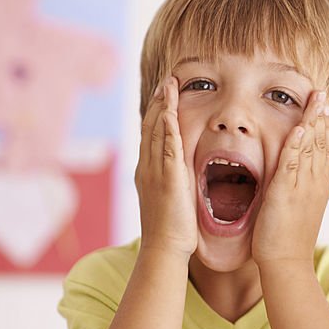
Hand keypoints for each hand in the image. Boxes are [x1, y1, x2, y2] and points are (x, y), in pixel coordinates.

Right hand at [135, 77, 196, 256]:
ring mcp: (155, 172)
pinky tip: (172, 112)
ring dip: (164, 106)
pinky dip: (169, 128)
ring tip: (170, 84)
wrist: (164, 249)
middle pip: (150, 126)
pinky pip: (167, 148)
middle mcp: (147, 167)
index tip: (165, 92)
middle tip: (167, 79)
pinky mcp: (168, 179)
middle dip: (159, 101)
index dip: (157, 111)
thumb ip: (173, 181)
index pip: (151, 134)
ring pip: (157, 132)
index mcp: (148, 171)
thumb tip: (181, 173)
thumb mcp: (170, 198)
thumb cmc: (171, 229)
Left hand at [252, 91, 328, 266]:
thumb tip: (298, 177)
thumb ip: (300, 189)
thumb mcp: (300, 208)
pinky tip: (298, 128)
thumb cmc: (288, 238)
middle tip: (323, 93)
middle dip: (322, 117)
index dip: (325, 126)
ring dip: (312, 123)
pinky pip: (292, 165)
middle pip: (321, 144)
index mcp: (318, 186)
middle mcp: (315, 184)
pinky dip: (296, 146)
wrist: (286, 263)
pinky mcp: (285, 194)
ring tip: (315, 100)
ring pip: (310, 149)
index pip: (325, 149)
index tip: (324, 105)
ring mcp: (302, 188)